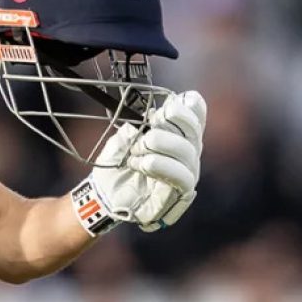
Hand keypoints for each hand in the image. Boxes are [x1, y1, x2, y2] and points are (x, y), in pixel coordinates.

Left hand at [73, 91, 205, 234]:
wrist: (105, 196)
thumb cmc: (117, 166)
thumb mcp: (125, 138)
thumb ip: (141, 124)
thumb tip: (156, 112)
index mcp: (176, 135)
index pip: (196, 115)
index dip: (189, 106)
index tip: (168, 105)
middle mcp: (187, 153)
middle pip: (194, 130)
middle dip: (171, 122)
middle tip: (148, 127)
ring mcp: (187, 173)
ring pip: (187, 151)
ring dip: (159, 144)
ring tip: (136, 150)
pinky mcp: (181, 194)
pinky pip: (182, 176)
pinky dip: (160, 165)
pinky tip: (141, 164)